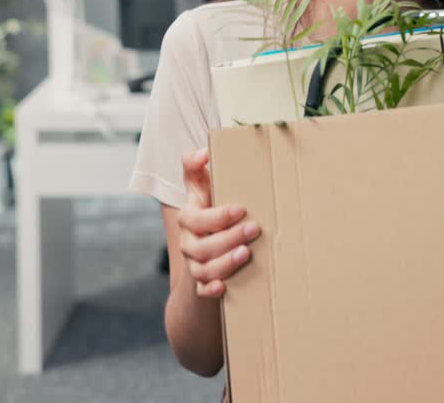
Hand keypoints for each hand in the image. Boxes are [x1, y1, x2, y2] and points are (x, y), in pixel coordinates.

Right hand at [177, 147, 260, 297]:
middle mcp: (188, 242)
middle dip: (228, 238)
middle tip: (255, 229)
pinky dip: (211, 290)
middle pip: (201, 246)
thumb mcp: (202, 187)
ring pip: (203, 269)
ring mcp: (194, 265)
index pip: (194, 218)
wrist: (206, 248)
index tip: (241, 209)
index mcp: (188, 218)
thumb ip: (196, 166)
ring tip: (248, 253)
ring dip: (225, 262)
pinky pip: (201, 291)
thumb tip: (202, 152)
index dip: (216, 216)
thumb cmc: (210, 209)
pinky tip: (223, 287)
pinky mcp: (202, 285)